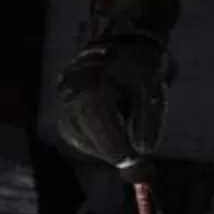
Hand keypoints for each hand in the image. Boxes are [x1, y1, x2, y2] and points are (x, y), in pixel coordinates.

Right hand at [51, 0, 177, 173]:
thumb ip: (148, 127)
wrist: (119, 41)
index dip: (133, 163)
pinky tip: (110, 122)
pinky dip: (98, 139)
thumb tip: (140, 156)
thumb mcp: (152, 93)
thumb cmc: (140, 65)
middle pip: (101, 151)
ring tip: (123, 118)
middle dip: (122, 152)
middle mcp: (71, 106)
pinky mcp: (61, 115)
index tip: (147, 172)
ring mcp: (62, 110)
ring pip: (90, 149)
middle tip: (141, 147)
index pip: (113, 148)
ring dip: (111, 145)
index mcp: (93, 99)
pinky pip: (81, 141)